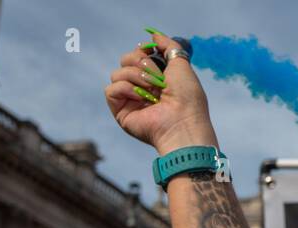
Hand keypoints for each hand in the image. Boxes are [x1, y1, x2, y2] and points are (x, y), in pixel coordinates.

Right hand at [104, 32, 217, 154]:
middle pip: (125, 60)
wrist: (182, 122)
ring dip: (136, 76)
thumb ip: (168, 46)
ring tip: (153, 91)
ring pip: (117, 73)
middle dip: (139, 62)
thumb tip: (154, 35)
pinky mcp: (121, 111)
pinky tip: (141, 98)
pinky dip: (125, 89)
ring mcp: (131, 100)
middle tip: (156, 76)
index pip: (138, 55)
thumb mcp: (181, 64)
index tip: (152, 53)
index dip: (143, 51)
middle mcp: (142, 88)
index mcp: (156, 78)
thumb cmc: (187, 97)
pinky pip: (111, 89)